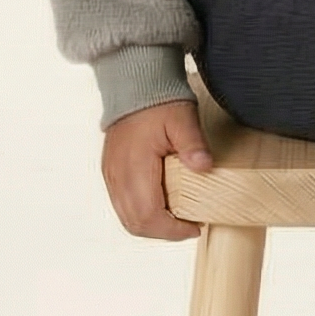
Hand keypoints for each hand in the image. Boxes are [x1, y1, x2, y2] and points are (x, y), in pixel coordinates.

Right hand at [100, 98, 214, 239]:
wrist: (133, 83)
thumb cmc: (158, 100)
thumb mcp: (183, 118)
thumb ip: (192, 144)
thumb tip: (203, 166)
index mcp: (134, 165)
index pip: (148, 215)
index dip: (172, 229)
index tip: (195, 227)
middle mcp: (117, 175)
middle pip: (135, 223)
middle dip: (164, 232)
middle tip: (189, 226)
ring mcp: (111, 174)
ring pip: (126, 217)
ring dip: (152, 225)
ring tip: (178, 218)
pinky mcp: (110, 171)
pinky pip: (122, 205)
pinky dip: (141, 213)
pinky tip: (162, 204)